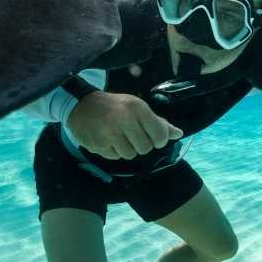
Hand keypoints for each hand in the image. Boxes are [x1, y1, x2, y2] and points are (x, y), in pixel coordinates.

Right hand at [67, 91, 182, 159]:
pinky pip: (115, 157)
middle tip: (132, 136)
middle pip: (145, 148)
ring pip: (130, 155)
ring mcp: (109, 133)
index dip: (158, 140)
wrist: (82, 105)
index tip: (152, 136)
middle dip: (141, 145)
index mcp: (137, 108)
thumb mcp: (137, 108)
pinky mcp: (98, 144)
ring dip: (127, 149)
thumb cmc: (115, 106)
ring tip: (119, 137)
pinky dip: (114, 151)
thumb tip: (179, 134)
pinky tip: (108, 139)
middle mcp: (123, 119)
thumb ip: (158, 122)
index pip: (160, 135)